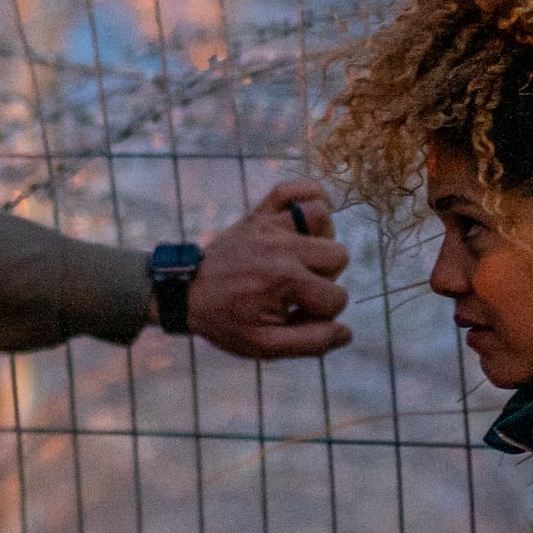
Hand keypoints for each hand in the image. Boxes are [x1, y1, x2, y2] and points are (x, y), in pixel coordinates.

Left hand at [190, 178, 352, 358]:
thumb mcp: (264, 346)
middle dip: (326, 278)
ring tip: (301, 258)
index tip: (296, 316)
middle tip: (298, 289)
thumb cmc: (226, 320)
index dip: (323, 315)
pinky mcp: (259, 213)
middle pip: (338, 255)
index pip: (336, 297)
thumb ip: (310, 343)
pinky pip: (292, 187)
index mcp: (284, 280)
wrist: (186, 292)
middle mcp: (281, 246)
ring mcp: (269, 224)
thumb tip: (346, 334)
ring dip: (321, 239)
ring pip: (322, 217)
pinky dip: (307, 195)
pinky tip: (305, 220)